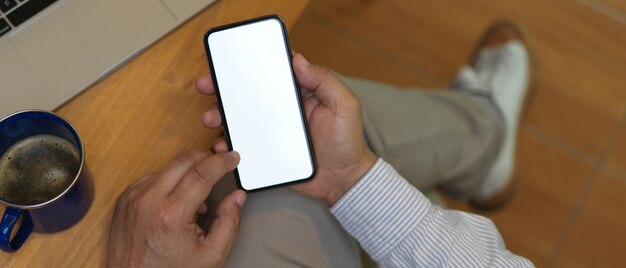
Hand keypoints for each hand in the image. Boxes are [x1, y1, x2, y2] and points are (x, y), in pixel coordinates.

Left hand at [107, 151, 245, 266]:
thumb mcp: (212, 255)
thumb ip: (229, 222)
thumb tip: (236, 197)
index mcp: (171, 215)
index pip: (202, 173)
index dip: (221, 161)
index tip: (232, 157)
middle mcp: (148, 202)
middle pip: (183, 160)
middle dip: (206, 157)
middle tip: (220, 162)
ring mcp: (133, 199)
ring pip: (167, 167)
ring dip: (186, 172)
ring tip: (197, 195)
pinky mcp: (124, 200)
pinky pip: (151, 178)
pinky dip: (168, 181)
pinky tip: (176, 199)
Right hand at [196, 53, 375, 205]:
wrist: (344, 181)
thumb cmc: (348, 142)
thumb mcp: (345, 106)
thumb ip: (325, 81)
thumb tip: (298, 59)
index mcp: (299, 93)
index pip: (271, 73)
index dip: (249, 65)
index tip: (228, 62)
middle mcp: (282, 110)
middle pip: (248, 94)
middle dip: (223, 88)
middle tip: (206, 86)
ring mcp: (271, 131)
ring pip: (240, 119)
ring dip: (220, 115)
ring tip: (211, 118)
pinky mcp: (266, 153)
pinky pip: (243, 146)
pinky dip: (228, 144)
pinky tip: (221, 145)